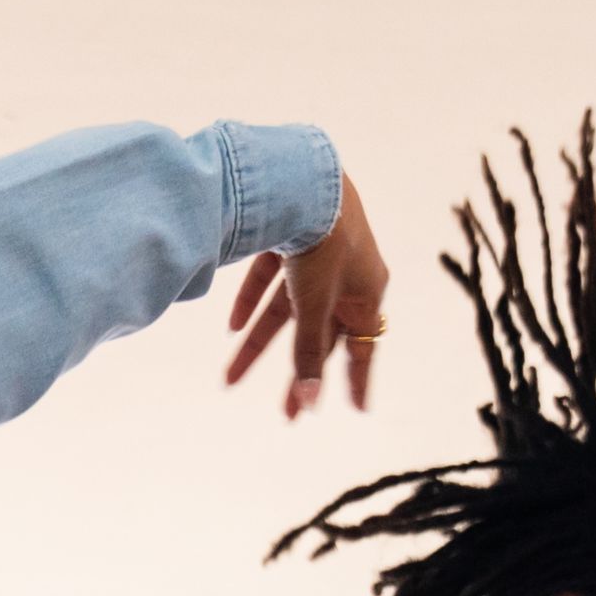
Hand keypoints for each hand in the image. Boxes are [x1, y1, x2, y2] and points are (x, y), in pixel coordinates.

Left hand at [225, 185, 391, 411]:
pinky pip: (271, 279)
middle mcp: (348, 275)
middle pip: (319, 335)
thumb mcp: (316, 305)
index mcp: (367, 292)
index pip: (363, 347)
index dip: (358, 380)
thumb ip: (309, 354)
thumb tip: (308, 404)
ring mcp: (319, 256)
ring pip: (286, 311)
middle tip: (286, 416)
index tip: (356, 410)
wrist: (307, 180)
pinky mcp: (292, 236)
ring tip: (228, 380)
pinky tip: (230, 327)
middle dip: (298, 375)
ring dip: (258, 345)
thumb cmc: (325, 243)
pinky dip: (252, 301)